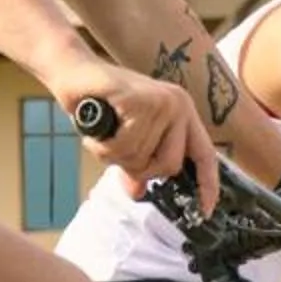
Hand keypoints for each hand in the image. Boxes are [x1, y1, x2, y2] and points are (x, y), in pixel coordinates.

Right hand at [59, 62, 218, 212]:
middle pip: (169, 165)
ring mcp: (163, 102)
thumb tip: (138, 192)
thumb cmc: (99, 105)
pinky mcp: (143, 101)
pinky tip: (98, 128)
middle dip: (138, 168)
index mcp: (182, 114)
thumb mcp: (123, 139)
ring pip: (141, 158)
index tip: (205, 210)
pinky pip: (125, 145)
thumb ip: (136, 164)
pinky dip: (104, 145)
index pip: (204, 155)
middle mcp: (179, 105)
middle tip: (117, 150)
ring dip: (113, 154)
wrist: (73, 72)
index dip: (207, 184)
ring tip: (103, 132)